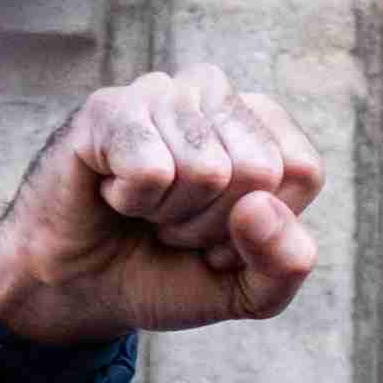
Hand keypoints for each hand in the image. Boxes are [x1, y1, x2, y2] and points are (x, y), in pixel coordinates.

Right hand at [0, 69, 326, 350]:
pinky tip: (113, 194)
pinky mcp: (108, 108)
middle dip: (215, 225)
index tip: (222, 237)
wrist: (82, 288)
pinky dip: (132, 203)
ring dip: (172, 216)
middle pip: (259, 171)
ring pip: (207, 171)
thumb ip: (287, 263)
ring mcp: (161, 92)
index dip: (262, 229)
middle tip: (175, 225)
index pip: (301, 171)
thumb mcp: (249, 289)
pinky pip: (153, 171)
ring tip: (145, 210)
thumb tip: (260, 206)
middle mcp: (215, 93)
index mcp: (262, 124)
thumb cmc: (169, 270)